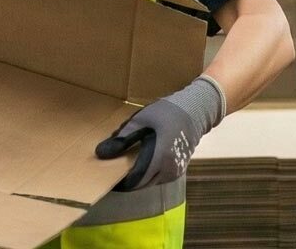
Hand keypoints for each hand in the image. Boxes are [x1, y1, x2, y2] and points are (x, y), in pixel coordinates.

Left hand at [95, 75, 225, 190]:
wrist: (194, 111)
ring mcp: (176, 172)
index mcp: (160, 158)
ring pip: (150, 182)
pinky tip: (137, 165)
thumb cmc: (165, 113)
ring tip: (122, 168)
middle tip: (111, 173)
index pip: (135, 179)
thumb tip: (101, 153)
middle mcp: (169, 170)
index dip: (120, 182)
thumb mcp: (140, 121)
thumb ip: (122, 139)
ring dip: (137, 178)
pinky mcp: (178, 170)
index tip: (107, 179)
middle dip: (127, 181)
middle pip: (142, 184)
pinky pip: (158, 178)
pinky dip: (147, 175)